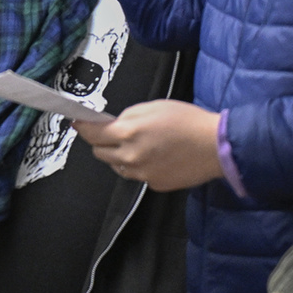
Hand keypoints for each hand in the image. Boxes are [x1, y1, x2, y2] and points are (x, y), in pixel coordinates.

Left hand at [73, 100, 223, 190]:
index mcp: (128, 132)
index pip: (92, 134)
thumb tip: (110, 124)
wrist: (215, 146)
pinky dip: (139, 166)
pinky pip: (136, 175)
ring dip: (119, 155)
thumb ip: (127, 116)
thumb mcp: (153, 107)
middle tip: (116, 133)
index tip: (77, 124)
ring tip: (141, 145)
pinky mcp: (153, 185)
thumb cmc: (186, 121)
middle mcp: (130, 156)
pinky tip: (156, 157)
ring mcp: (141, 174)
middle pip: (100, 152)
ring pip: (117, 165)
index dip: (82, 128)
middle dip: (103, 142)